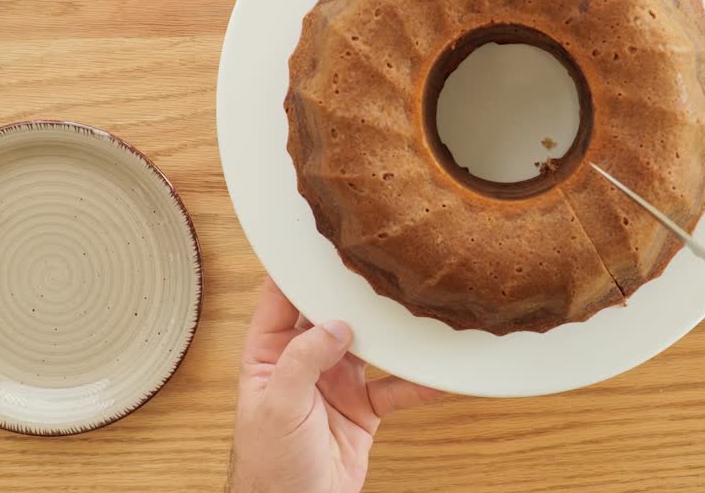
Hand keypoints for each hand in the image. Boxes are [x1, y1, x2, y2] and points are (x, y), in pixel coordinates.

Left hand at [227, 278, 441, 492]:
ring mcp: (336, 381)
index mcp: (269, 352)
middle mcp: (303, 360)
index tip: (322, 240)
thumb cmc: (267, 465)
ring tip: (413, 310)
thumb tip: (336, 324)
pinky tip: (436, 373)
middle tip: (379, 266)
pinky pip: (396, 388)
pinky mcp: (363, 407)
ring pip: (369, 344)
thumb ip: (303, 360)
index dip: (298, 268)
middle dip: (353, 292)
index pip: (281, 297)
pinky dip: (418, 382)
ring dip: (391, 332)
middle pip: (331, 313)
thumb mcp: (278, 406)